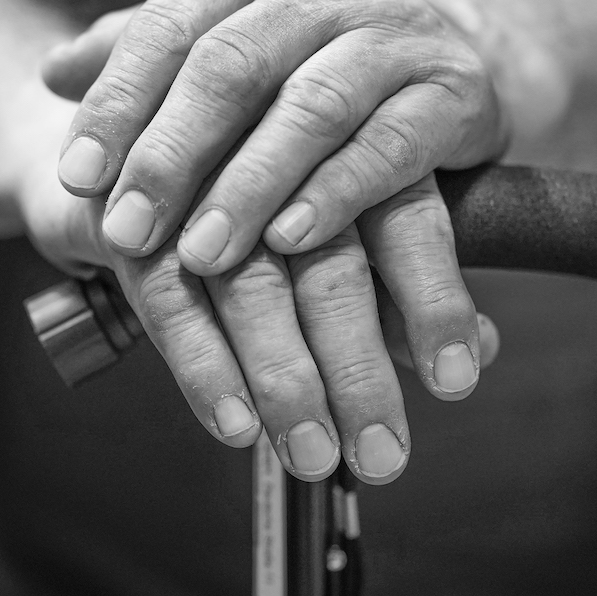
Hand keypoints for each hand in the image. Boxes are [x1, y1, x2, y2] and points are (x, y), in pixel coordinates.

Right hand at [21, 150, 497, 484]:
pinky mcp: (126, 212)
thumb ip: (398, 280)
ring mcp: (197, 180)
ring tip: (313, 454)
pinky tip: (236, 423)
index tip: (456, 380)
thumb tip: (482, 345)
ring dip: (284, 378)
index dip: (433, 299)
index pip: (405, 216)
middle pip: (330, 262)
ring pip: (252, 284)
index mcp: (342, 141)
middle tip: (383, 454)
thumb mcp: (335, 224)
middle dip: (356, 367)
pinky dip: (204, 364)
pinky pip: (168, 297)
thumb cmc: (247, 195)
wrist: (114, 145)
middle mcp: (274, 152)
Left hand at [45, 0, 506, 277]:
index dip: (117, 106)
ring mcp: (394, 31)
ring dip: (250, 187)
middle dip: (172, 156)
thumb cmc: (306, 62)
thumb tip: (51, 73)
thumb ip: (144, 54)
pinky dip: (339, 193)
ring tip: (202, 254)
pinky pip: (390, 143)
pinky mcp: (450, 88)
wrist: (440, 61)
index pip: (168, 28)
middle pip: (233, 66)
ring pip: (312, 106)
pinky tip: (293, 239)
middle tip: (127, 232)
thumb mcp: (225, 44)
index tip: (76, 180)